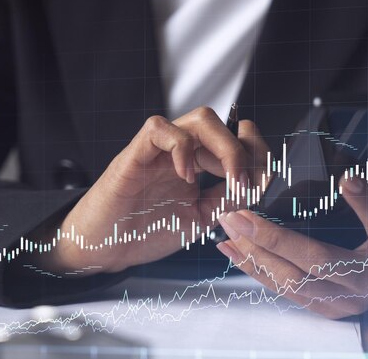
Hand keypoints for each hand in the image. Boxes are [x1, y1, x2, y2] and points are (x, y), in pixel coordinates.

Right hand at [36, 107, 267, 273]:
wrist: (105, 248)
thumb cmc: (146, 232)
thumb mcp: (200, 219)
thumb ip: (228, 200)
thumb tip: (257, 185)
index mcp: (199, 164)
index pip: (237, 139)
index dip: (257, 155)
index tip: (263, 184)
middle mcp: (183, 151)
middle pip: (225, 125)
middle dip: (247, 151)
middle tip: (249, 183)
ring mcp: (160, 150)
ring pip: (201, 119)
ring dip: (225, 146)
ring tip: (229, 177)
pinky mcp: (135, 153)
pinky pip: (160, 129)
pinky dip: (181, 147)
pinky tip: (187, 176)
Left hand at [216, 169, 367, 318]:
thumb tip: (349, 180)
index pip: (339, 247)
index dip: (309, 226)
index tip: (281, 204)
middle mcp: (353, 295)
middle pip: (302, 269)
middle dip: (264, 241)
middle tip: (234, 216)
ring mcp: (334, 306)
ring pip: (286, 283)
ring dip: (252, 257)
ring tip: (226, 232)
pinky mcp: (319, 308)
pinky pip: (282, 290)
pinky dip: (254, 270)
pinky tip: (234, 251)